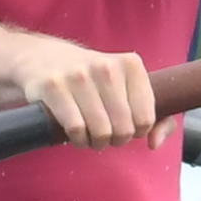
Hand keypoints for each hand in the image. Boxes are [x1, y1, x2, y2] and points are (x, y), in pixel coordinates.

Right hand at [15, 38, 160, 149]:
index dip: (135, 131)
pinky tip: (75, 134)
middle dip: (115, 139)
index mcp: (131, 64)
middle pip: (124, 129)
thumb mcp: (127, 88)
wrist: (42, 57)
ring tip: (90, 134)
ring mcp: (78, 76)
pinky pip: (75, 128)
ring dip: (95, 142)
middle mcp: (106, 67)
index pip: (146, 119)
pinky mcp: (53, 86)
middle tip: (105, 133)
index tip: (123, 124)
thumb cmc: (93, 80)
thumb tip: (155, 143)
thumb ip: (157, 117)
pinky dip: (77, 139)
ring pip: (100, 131)